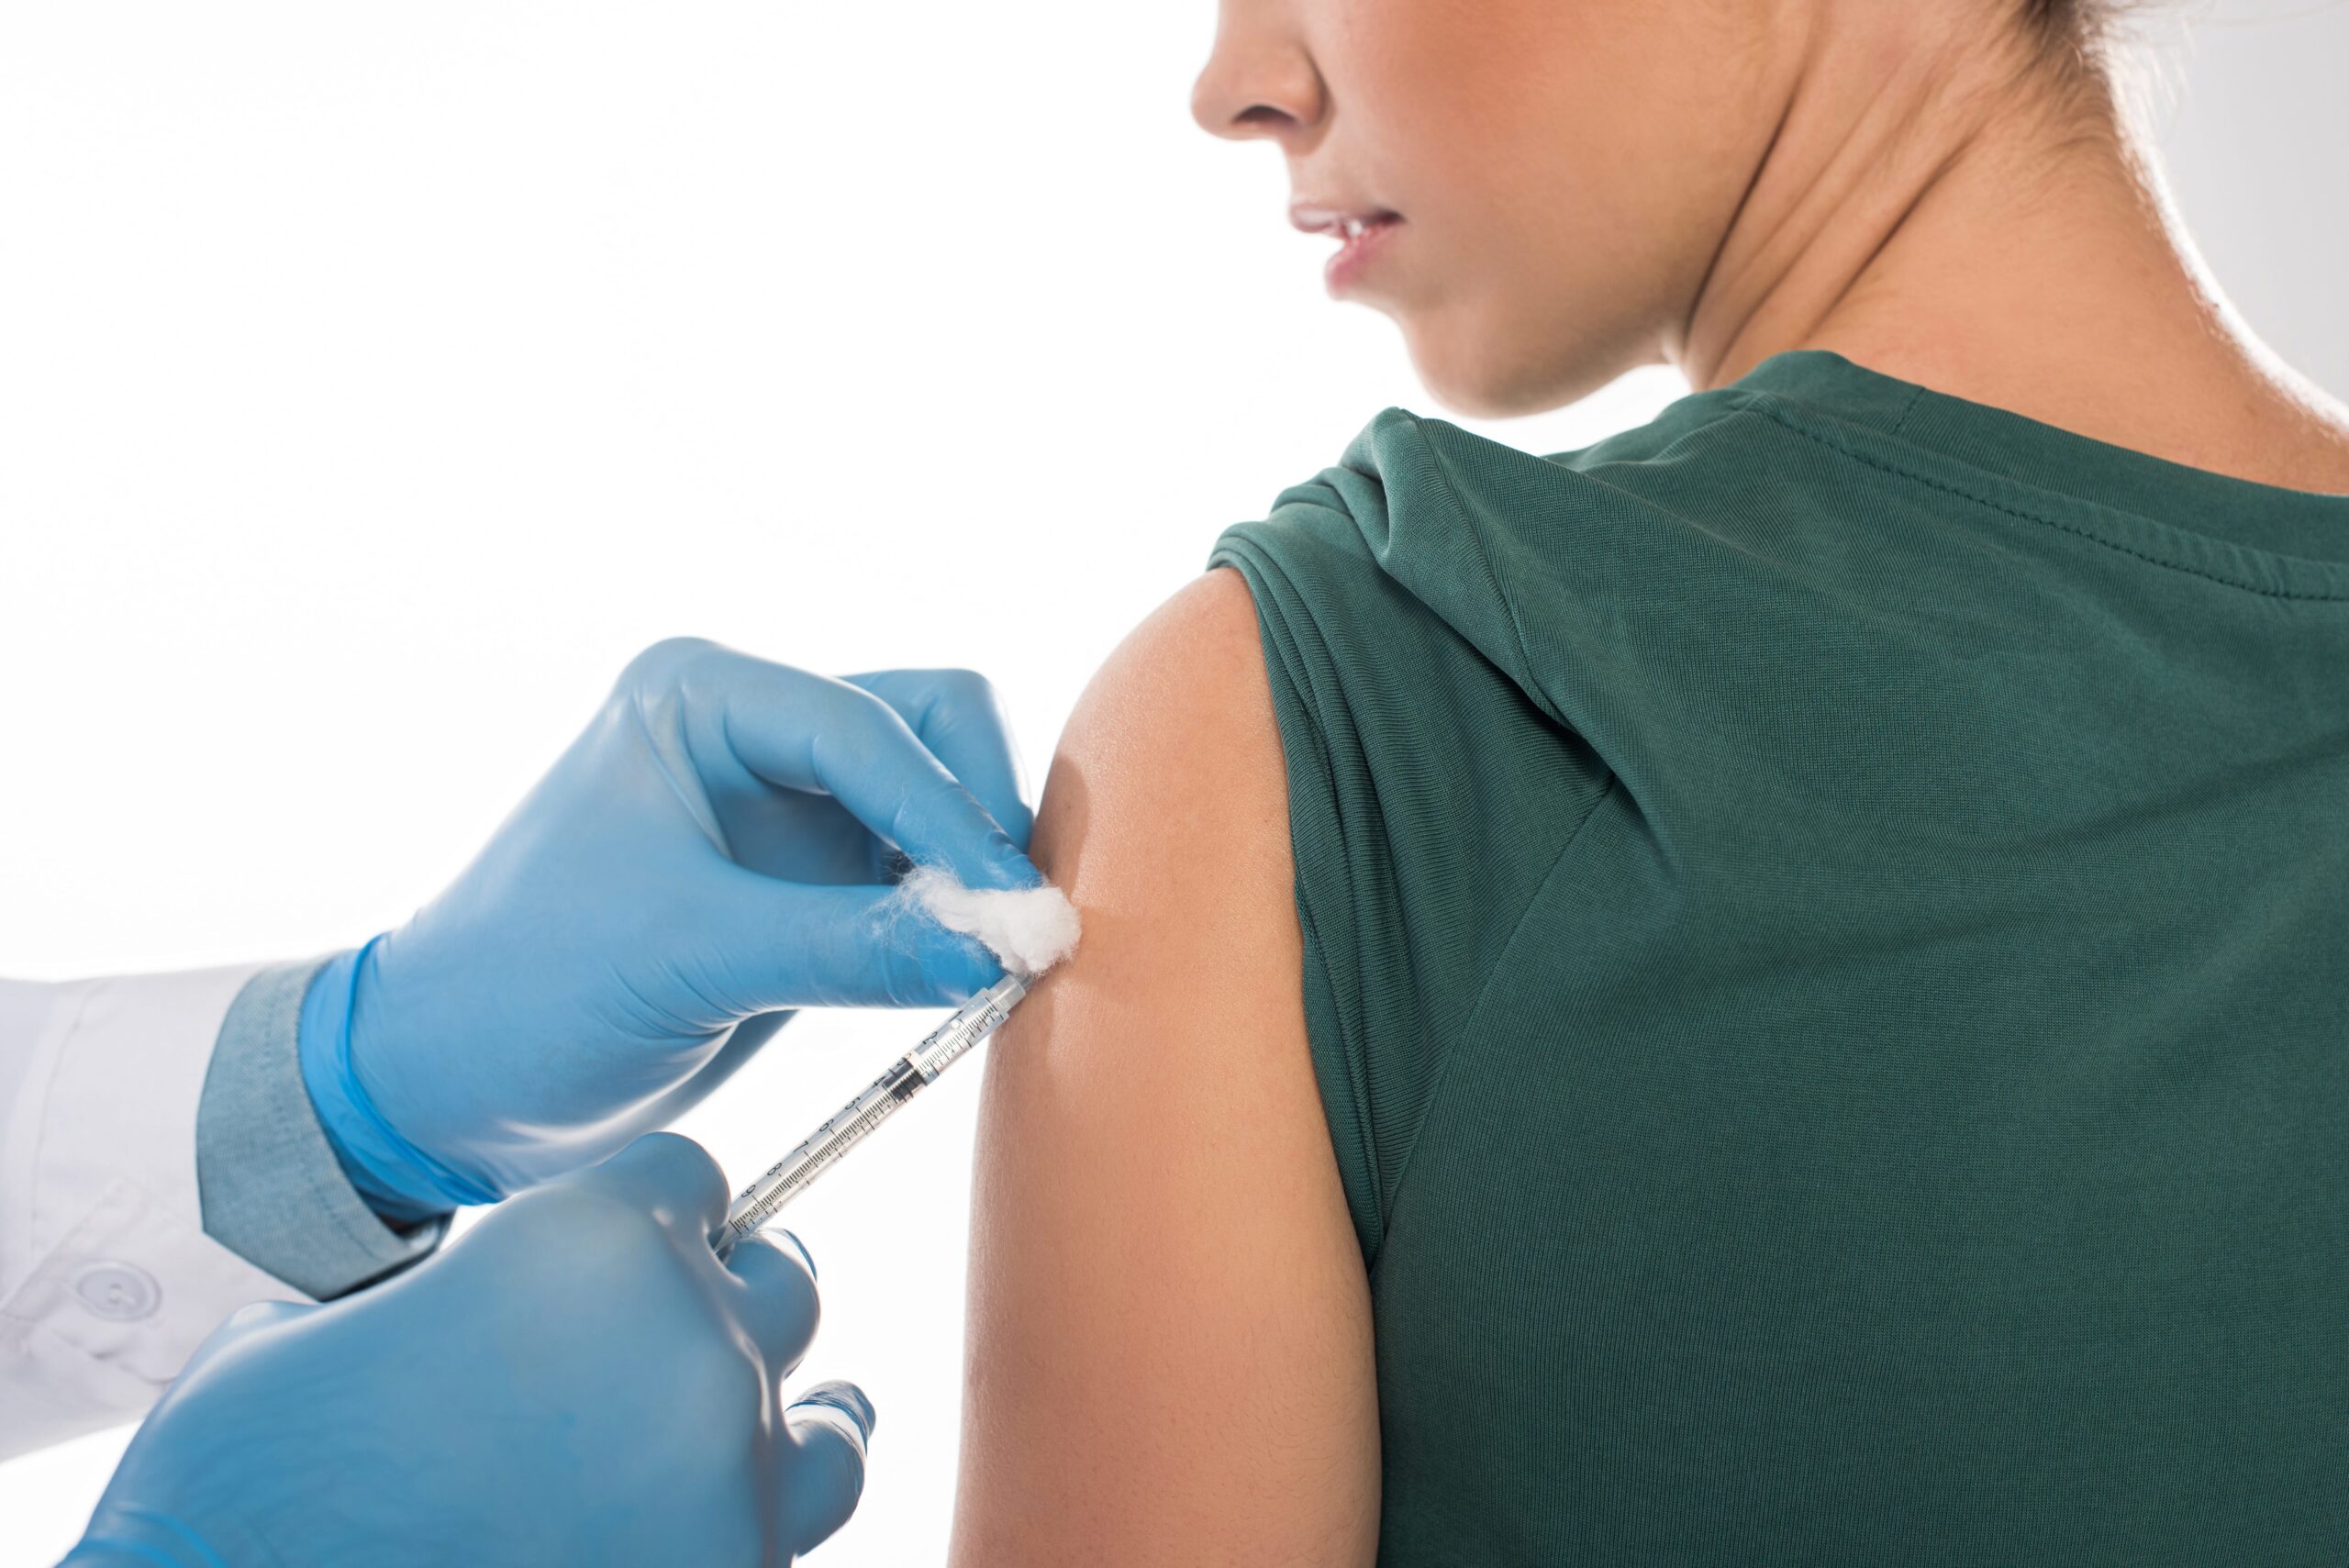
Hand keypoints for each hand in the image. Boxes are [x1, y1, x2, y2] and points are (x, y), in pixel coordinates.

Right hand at [66, 1135, 870, 1567]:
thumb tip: (478, 1299)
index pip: (694, 1179)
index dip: (654, 1217)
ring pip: (827, 1410)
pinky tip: (725, 1515)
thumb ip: (455, 1284)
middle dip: (722, 1307)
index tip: (624, 1259)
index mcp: (593, 1235)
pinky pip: (809, 1519)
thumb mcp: (336, 1323)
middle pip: (778, 1281)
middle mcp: (685, 1334)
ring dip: (775, 1415)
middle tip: (656, 1355)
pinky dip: (774, 1514)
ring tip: (731, 1434)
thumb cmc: (259, 1483)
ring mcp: (724, 1467)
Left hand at [302, 637, 1040, 1215]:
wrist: (449, 1083)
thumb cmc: (524, 992)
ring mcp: (788, 803)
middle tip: (1012, 929)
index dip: (953, 816)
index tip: (1015, 909)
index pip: (870, 728)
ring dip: (975, 873)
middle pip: (933, 729)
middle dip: (978, 822)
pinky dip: (953, 920)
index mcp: (702, 698)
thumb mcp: (686, 961)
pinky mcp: (811, 882)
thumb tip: (1001, 947)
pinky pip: (921, 876)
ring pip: (941, 799)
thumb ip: (849, 948)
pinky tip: (960, 978)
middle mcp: (754, 730)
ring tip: (993, 961)